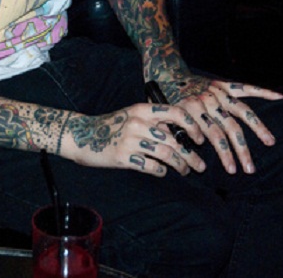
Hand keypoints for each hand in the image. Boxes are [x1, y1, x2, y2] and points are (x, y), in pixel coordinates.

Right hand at [64, 104, 207, 177]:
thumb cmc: (112, 126)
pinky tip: (162, 172)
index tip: (199, 139)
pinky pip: (151, 166)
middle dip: (191, 155)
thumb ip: (154, 122)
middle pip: (174, 140)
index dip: (192, 126)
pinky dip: (161, 171)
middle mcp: (138, 123)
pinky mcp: (123, 157)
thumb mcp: (132, 115)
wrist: (82, 135)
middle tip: (200, 165)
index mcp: (142, 110)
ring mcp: (130, 140)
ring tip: (185, 171)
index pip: (176, 113)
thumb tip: (182, 135)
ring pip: (166, 154)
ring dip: (180, 165)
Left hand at [157, 74, 282, 174]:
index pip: (212, 135)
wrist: (166, 75)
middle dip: (240, 150)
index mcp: (192, 110)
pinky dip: (262, 92)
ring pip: (241, 112)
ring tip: (270, 142)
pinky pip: (245, 88)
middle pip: (229, 128)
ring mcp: (217, 92)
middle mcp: (207, 100)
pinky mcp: (223, 85)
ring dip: (257, 128)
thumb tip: (191, 153)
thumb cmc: (165, 102)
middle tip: (249, 169)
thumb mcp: (166, 119)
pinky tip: (279, 97)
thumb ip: (178, 134)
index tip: (229, 169)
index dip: (222, 152)